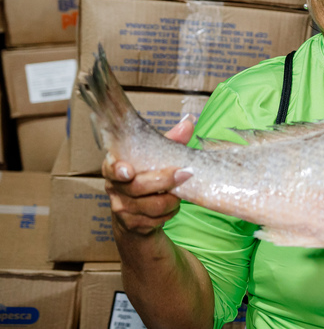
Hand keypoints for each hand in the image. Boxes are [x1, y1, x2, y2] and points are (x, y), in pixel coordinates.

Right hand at [102, 115, 196, 235]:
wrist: (137, 217)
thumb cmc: (147, 178)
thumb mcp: (155, 158)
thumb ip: (170, 140)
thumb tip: (189, 122)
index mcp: (115, 168)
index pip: (111, 168)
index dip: (117, 169)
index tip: (128, 170)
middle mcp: (115, 189)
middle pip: (139, 187)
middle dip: (165, 180)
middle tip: (186, 173)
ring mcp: (122, 209)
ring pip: (153, 205)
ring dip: (173, 199)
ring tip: (179, 192)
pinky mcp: (133, 225)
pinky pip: (158, 219)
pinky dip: (171, 211)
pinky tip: (172, 205)